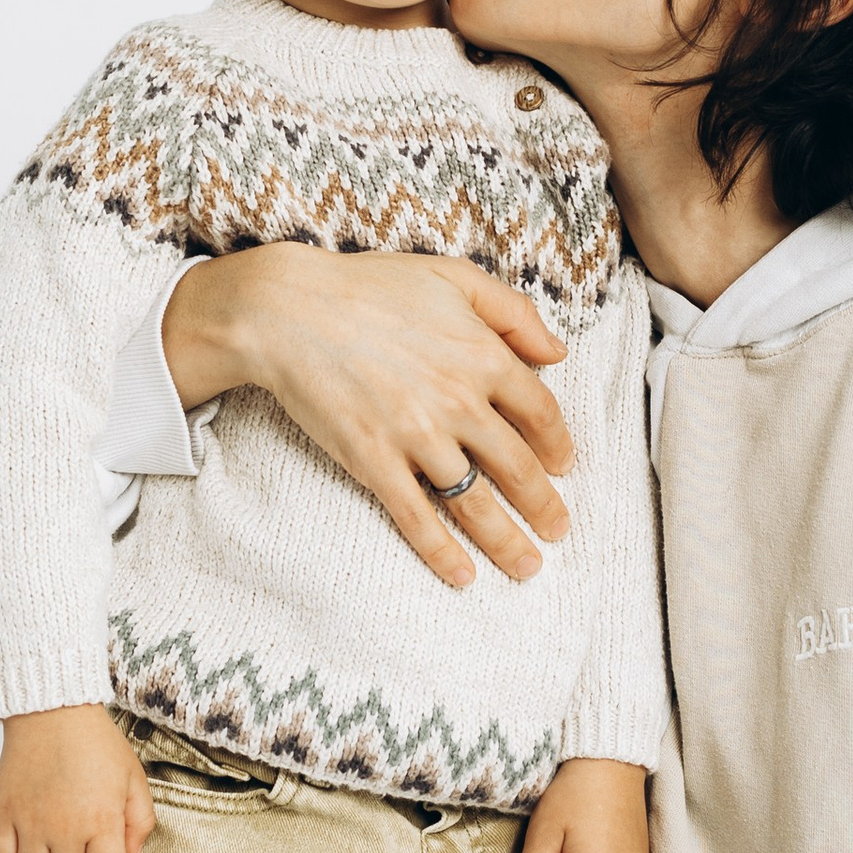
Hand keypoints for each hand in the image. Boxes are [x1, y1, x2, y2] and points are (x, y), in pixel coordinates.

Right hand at [0, 706, 154, 852]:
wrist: (52, 711)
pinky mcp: (2, 814)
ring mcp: (29, 822)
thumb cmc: (97, 744)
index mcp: (101, 820)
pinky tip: (28, 848)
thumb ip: (140, 821)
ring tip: (55, 847)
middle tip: (83, 850)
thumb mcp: (133, 778)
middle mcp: (63, 827)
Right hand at [162, 248, 577, 590]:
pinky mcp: (375, 461)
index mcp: (484, 355)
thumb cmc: (370, 287)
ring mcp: (417, 436)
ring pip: (476, 502)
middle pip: (518, 467)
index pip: (541, 413)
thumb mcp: (454, 277)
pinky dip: (442, 552)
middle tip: (557, 530)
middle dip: (544, 506)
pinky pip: (418, 517)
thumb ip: (513, 312)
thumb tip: (557, 352)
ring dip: (507, 541)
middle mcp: (460, 401)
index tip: (563, 467)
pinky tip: (462, 575)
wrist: (289, 310)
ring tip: (527, 566)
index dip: (557, 445)